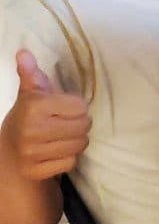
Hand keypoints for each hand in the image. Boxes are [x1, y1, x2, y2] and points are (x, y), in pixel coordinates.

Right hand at [2, 50, 90, 180]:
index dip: (77, 107)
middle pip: (83, 127)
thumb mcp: (30, 92)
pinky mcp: (36, 171)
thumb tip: (23, 52)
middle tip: (69, 123)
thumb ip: (31, 72)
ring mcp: (32, 153)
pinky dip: (68, 158)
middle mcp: (32, 130)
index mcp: (34, 106)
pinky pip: (70, 162)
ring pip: (79, 146)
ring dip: (77, 141)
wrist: (9, 151)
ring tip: (65, 136)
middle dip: (81, 124)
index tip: (67, 108)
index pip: (80, 106)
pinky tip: (58, 151)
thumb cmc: (28, 115)